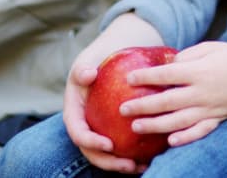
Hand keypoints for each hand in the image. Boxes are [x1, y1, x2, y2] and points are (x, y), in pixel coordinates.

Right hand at [60, 14, 164, 173]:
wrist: (111, 59)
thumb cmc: (98, 59)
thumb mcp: (88, 60)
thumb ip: (83, 68)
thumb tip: (88, 74)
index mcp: (74, 113)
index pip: (78, 133)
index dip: (90, 142)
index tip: (109, 145)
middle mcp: (84, 126)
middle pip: (92, 151)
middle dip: (109, 162)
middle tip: (130, 165)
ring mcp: (98, 131)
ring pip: (107, 155)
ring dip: (122, 165)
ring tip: (143, 167)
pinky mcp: (113, 132)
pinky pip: (122, 147)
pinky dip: (134, 156)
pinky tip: (152, 158)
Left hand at [119, 41, 226, 145]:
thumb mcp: (209, 48)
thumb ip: (187, 56)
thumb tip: (166, 67)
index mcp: (198, 71)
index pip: (165, 75)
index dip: (145, 77)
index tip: (128, 79)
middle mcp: (202, 92)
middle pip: (166, 101)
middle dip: (142, 106)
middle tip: (123, 110)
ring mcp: (211, 108)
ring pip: (178, 121)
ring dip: (156, 126)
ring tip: (137, 127)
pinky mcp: (219, 118)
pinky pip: (200, 131)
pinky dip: (185, 138)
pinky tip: (170, 142)